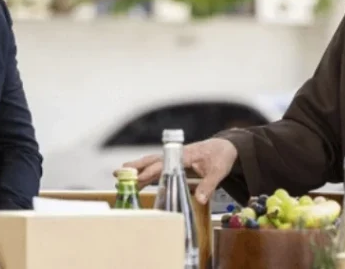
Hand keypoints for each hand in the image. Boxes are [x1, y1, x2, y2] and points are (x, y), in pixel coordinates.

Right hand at [118, 138, 237, 204]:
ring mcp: (174, 159)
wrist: (226, 146)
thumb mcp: (219, 171)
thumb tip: (200, 199)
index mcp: (185, 155)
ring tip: (120, 175)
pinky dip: (147, 172)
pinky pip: (158, 167)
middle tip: (118, 173)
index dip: (150, 172)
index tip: (137, 179)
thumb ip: (209, 184)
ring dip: (137, 169)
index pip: (164, 164)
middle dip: (136, 167)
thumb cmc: (221, 156)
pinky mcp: (176, 163)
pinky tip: (138, 180)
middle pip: (152, 160)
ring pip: (152, 163)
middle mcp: (176, 155)